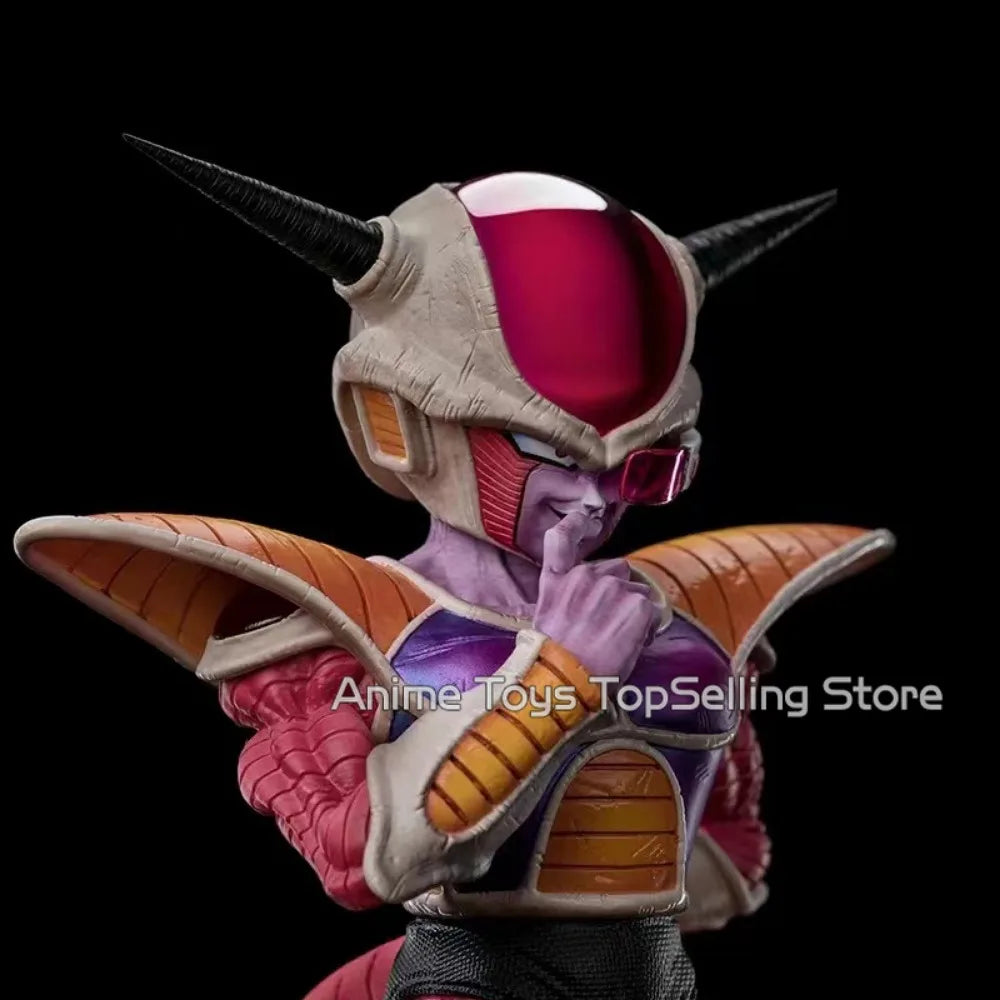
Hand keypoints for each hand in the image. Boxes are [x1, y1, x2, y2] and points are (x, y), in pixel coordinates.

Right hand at [533, 511, 659, 680]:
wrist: (565, 681)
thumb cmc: (554, 660)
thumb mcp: (545, 621)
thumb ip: (563, 599)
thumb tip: (584, 603)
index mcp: (557, 580)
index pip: (560, 538)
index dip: (574, 526)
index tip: (582, 520)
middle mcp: (585, 576)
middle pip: (616, 571)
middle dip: (618, 592)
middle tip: (607, 623)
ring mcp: (613, 588)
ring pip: (638, 591)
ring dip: (634, 611)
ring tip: (618, 638)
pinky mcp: (637, 605)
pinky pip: (653, 611)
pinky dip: (649, 627)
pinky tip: (634, 643)